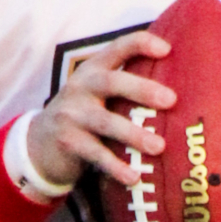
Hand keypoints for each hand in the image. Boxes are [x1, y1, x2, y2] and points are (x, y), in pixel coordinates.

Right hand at [27, 29, 176, 187]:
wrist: (40, 144)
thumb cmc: (85, 114)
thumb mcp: (98, 93)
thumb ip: (126, 86)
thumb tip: (180, 87)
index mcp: (93, 69)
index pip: (117, 48)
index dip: (140, 44)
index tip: (167, 49)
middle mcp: (80, 87)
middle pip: (111, 82)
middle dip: (142, 89)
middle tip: (171, 100)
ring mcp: (71, 114)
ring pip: (105, 122)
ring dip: (133, 134)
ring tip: (159, 146)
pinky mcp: (68, 142)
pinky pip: (95, 154)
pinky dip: (115, 166)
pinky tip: (134, 177)